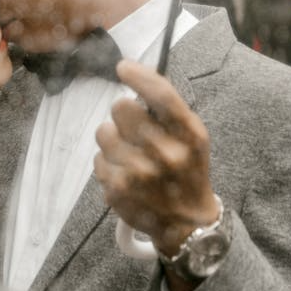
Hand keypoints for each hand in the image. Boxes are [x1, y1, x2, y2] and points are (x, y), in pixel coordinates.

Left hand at [94, 59, 219, 256]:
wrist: (187, 223)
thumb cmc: (187, 171)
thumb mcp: (192, 138)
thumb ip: (168, 111)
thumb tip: (134, 78)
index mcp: (190, 135)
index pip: (161, 94)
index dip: (138, 75)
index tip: (123, 67)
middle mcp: (166, 153)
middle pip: (121, 107)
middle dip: (124, 114)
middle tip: (134, 130)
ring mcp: (140, 172)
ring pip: (103, 131)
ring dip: (112, 140)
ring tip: (130, 155)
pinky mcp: (118, 188)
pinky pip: (97, 158)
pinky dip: (108, 164)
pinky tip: (125, 175)